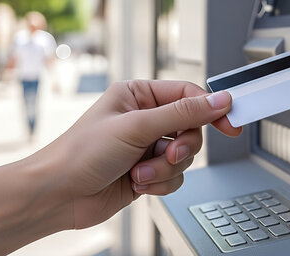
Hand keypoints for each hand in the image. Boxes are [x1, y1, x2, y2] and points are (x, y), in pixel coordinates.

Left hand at [33, 80, 240, 228]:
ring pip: (183, 156)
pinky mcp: (145, 172)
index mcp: (137, 95)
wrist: (59, 194)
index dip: (210, 108)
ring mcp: (144, 147)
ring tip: (139, 173)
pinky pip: (173, 176)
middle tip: (169, 153)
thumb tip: (217, 100)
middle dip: (181, 147)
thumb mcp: (136, 126)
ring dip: (165, 168)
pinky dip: (159, 183)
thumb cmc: (81, 153)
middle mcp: (142, 119)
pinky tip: (136, 183)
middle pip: (190, 128)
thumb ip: (181, 114)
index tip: (230, 124)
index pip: (186, 94)